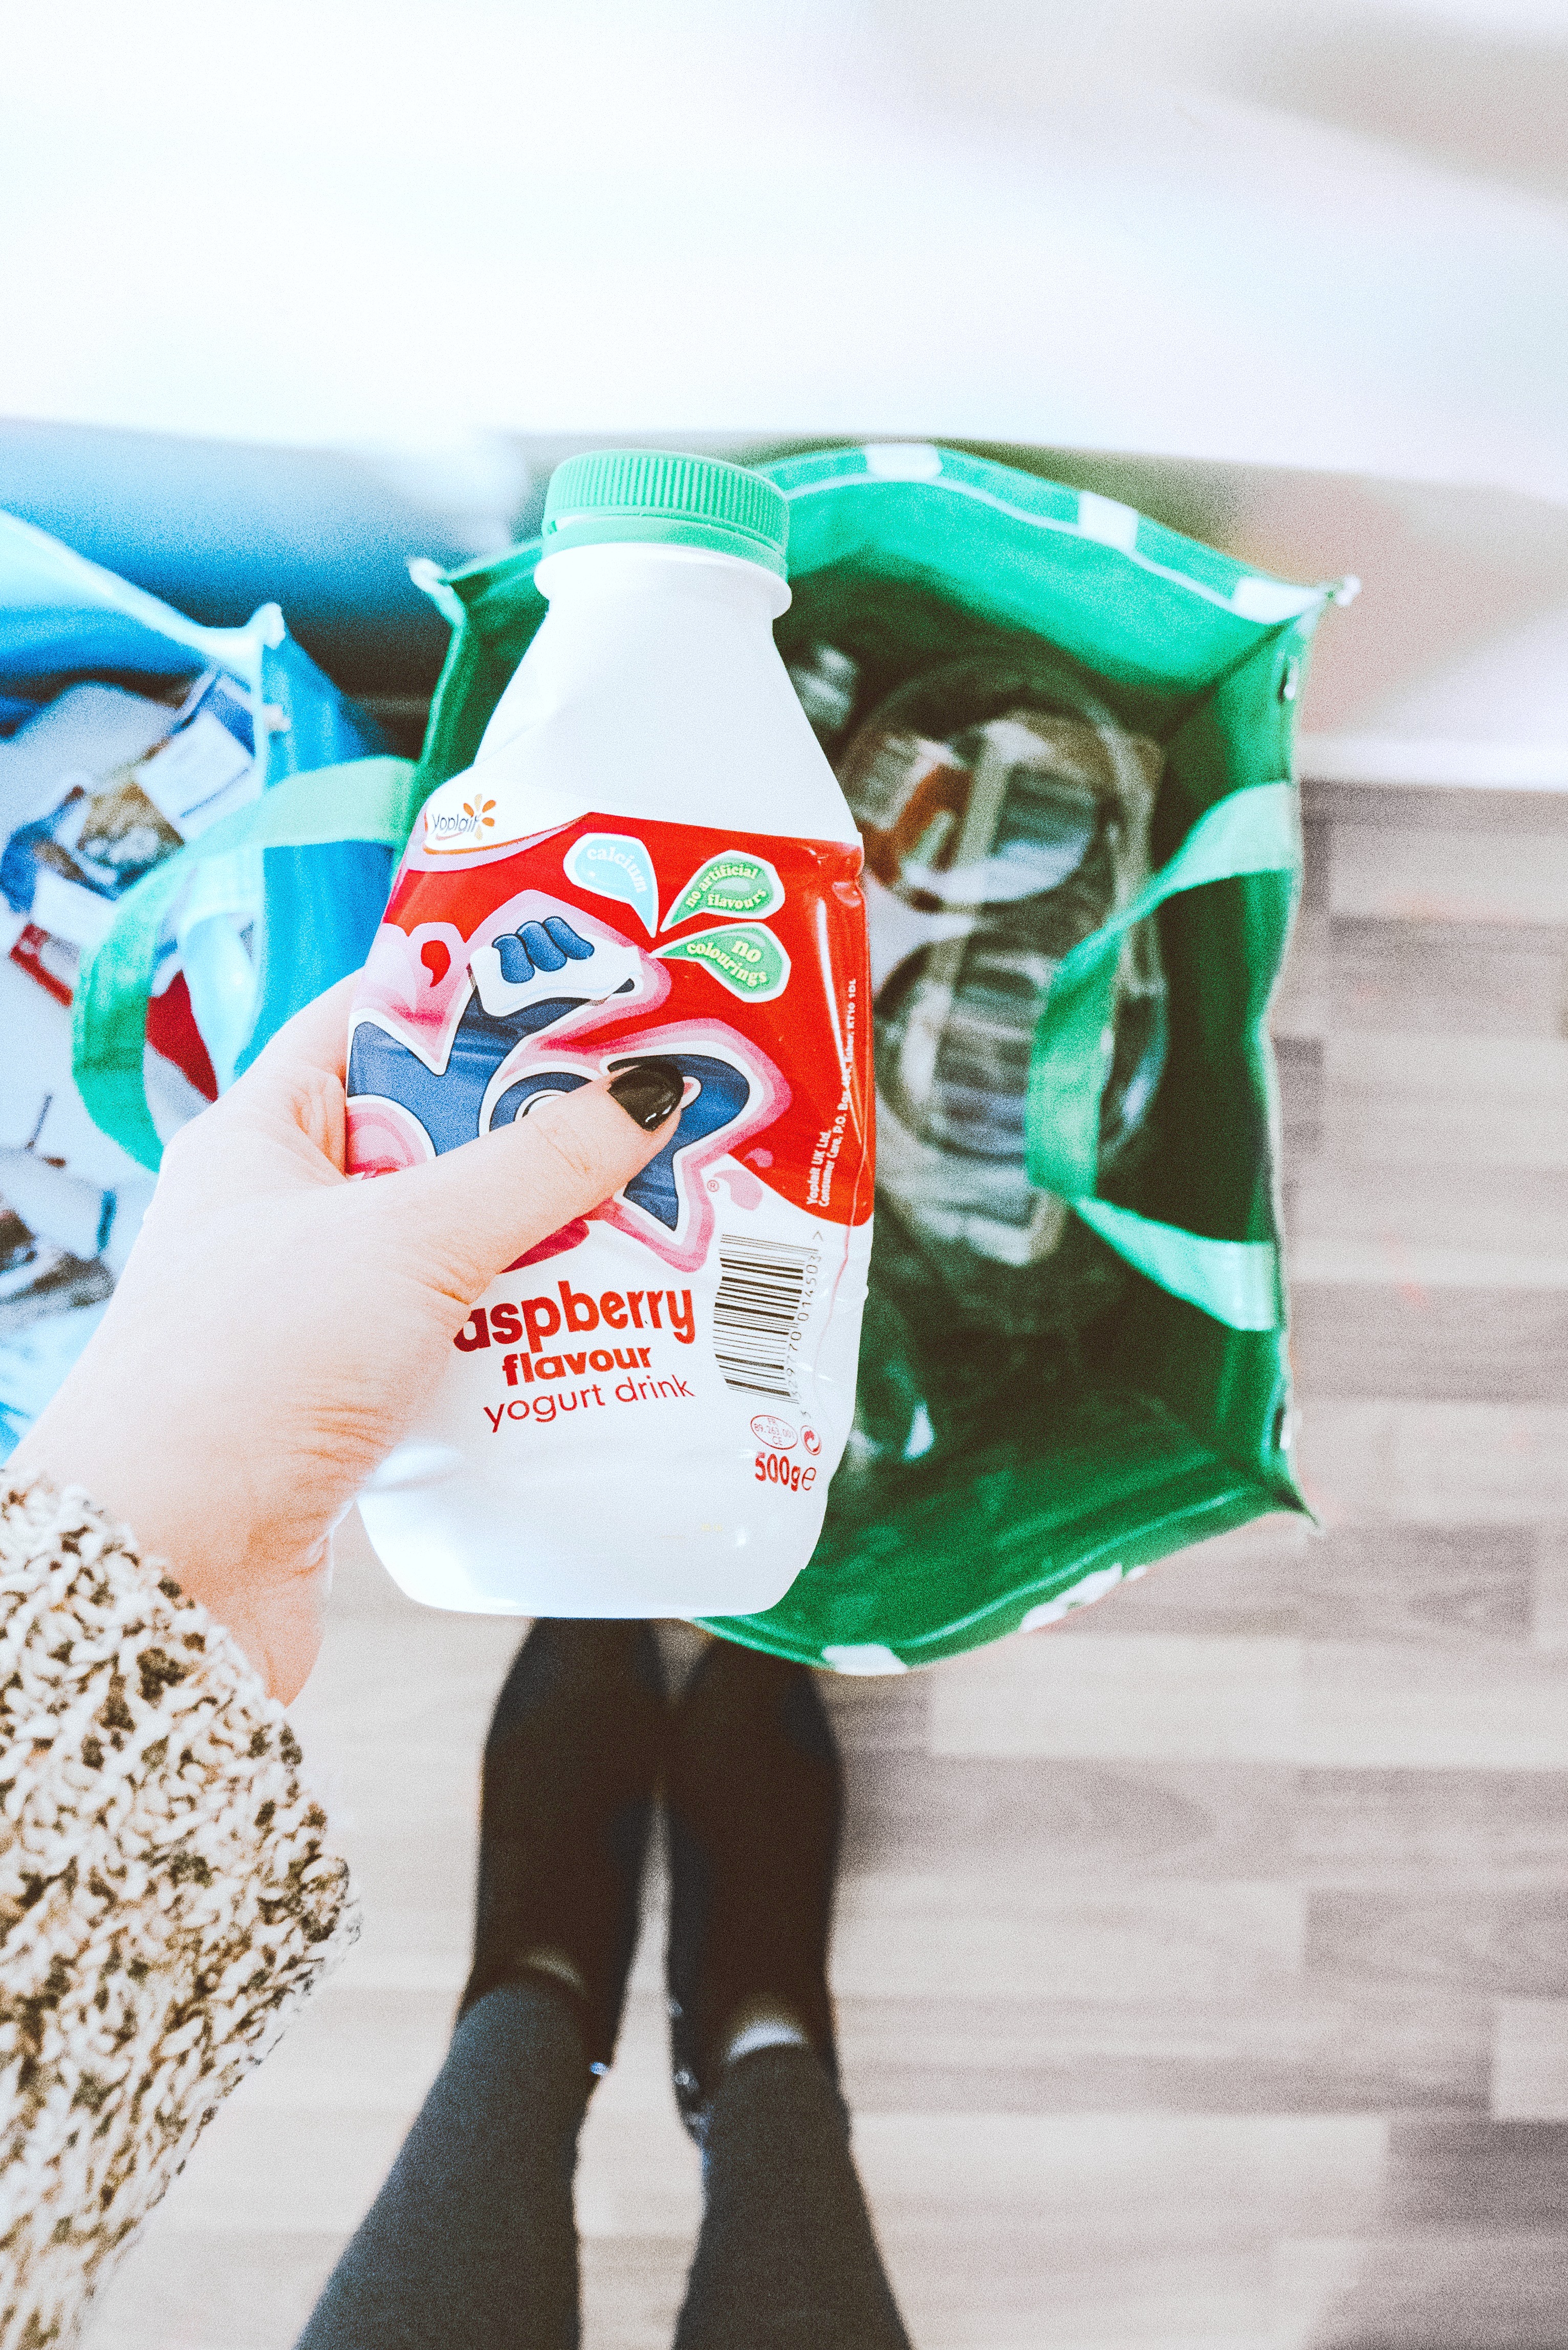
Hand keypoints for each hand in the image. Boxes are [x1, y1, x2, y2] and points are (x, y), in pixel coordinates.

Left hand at [10, 976, 682, 1699]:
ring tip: (659, 1218)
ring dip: (548, 1242)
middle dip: (541, 1132)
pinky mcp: (355, 1404)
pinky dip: (528, 1335)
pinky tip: (602, 1331)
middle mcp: (283, 1216)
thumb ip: (533, 1165)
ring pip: (459, 1248)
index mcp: (261, 1136)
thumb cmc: (241, 1379)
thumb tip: (640, 1095)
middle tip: (653, 1112)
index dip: (474, 995)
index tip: (584, 987)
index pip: (372, 1019)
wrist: (171, 1576)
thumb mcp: (407, 1239)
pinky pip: (463, 1341)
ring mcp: (318, 1313)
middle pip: (435, 1137)